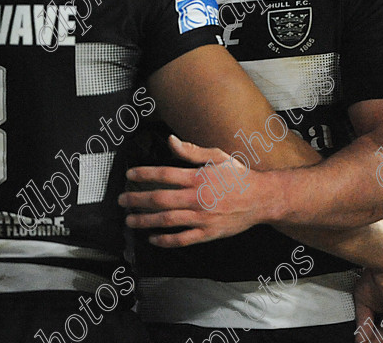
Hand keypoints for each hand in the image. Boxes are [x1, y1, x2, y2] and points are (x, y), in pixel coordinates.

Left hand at [118, 135, 263, 246]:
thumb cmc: (238, 175)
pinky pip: (183, 239)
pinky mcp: (208, 233)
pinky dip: (166, 240)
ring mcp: (202, 217)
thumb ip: (191, 151)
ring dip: (145, 221)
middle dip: (137, 199)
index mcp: (197, 177)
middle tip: (121, 200)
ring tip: (130, 220)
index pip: (164, 174)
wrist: (261, 199)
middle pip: (160, 199)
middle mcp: (197, 198)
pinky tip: (153, 239)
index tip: (129, 174)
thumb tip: (170, 140)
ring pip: (167, 221)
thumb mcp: (217, 156)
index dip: (144, 174)